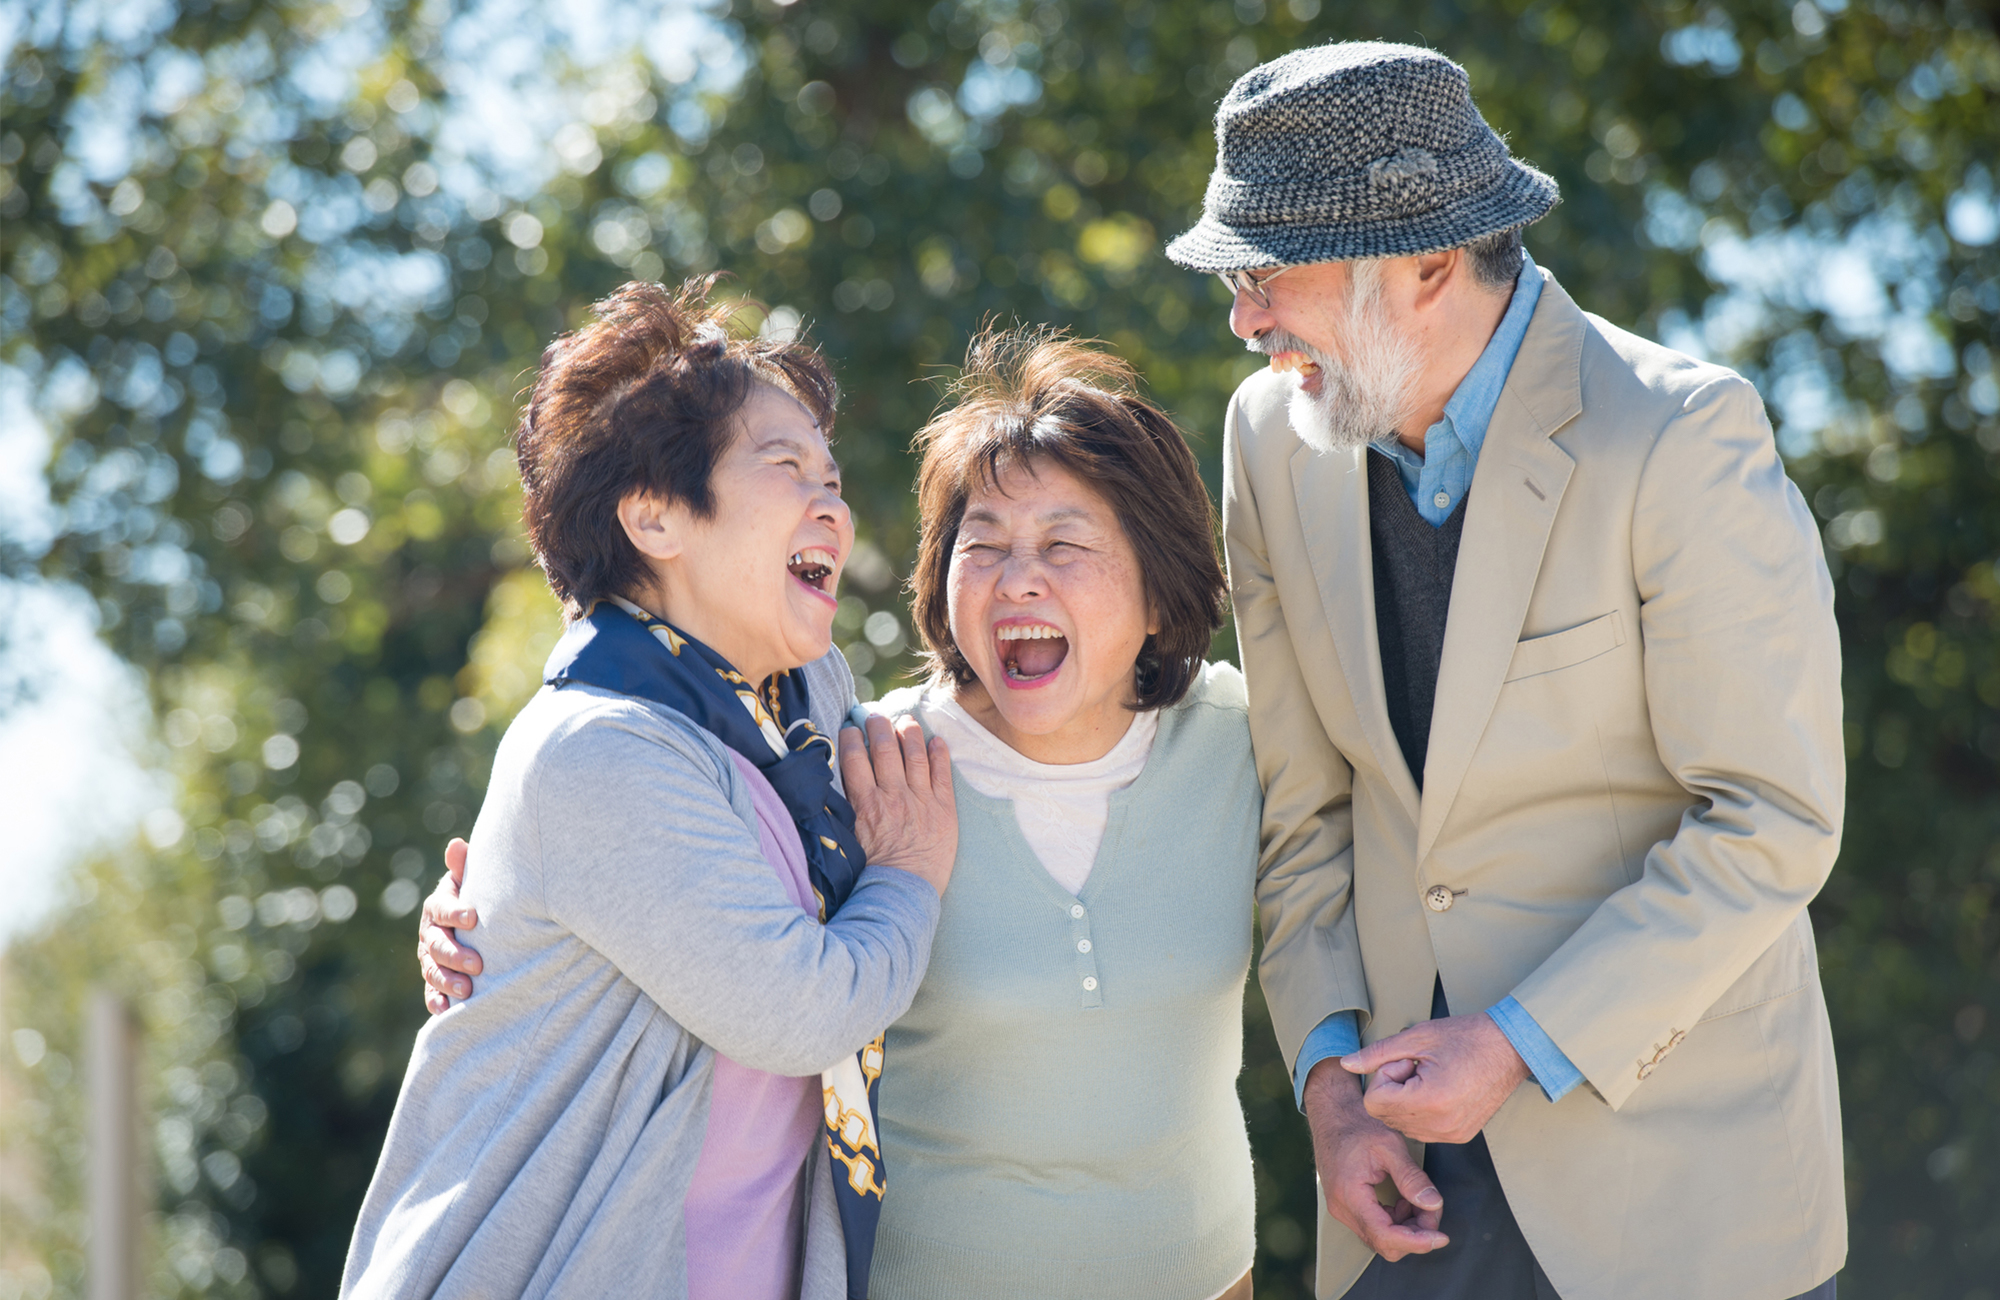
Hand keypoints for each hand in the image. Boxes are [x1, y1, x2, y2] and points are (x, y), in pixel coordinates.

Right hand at [418, 837, 483, 1014]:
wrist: (481, 924)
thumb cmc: (480, 897)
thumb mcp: (474, 881)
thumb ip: (465, 867)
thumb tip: (457, 845)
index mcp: (438, 906)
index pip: (441, 908)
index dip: (455, 912)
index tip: (474, 916)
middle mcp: (430, 932)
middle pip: (436, 944)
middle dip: (455, 954)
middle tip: (478, 964)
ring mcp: (430, 958)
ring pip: (432, 970)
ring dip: (447, 981)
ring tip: (468, 990)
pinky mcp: (435, 980)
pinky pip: (432, 993)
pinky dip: (437, 1002)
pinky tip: (447, 1010)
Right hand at [838, 714, 955, 896]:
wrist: (903, 894)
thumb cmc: (871, 872)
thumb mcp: (848, 839)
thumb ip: (843, 811)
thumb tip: (829, 791)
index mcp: (864, 804)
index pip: (855, 758)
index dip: (852, 737)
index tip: (851, 727)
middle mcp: (893, 796)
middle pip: (885, 748)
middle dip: (879, 726)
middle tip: (876, 716)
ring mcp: (921, 800)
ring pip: (915, 754)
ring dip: (909, 732)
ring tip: (906, 721)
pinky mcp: (944, 809)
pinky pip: (943, 773)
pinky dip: (940, 754)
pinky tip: (937, 741)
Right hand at [1303, 1059, 1448, 1260]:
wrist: (1333, 1115)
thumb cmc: (1358, 1125)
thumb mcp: (1389, 1146)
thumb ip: (1412, 1178)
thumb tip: (1433, 1204)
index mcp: (1350, 1195)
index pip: (1385, 1236)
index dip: (1416, 1242)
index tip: (1440, 1237)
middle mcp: (1342, 1209)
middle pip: (1385, 1243)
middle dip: (1415, 1234)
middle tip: (1432, 1210)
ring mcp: (1343, 1210)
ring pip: (1381, 1238)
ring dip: (1407, 1228)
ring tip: (1420, 1202)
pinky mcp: (1347, 1207)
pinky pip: (1375, 1227)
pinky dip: (1396, 1221)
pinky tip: (1405, 1201)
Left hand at [1341, 1013, 1531, 1144]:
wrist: (1511, 1049)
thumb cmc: (1468, 1038)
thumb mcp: (1417, 1038)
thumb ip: (1377, 1055)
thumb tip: (1347, 1064)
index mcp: (1429, 1101)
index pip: (1374, 1103)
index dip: (1383, 1078)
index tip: (1405, 1062)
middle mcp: (1440, 1125)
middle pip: (1385, 1115)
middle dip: (1392, 1089)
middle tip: (1417, 1068)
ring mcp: (1451, 1134)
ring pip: (1401, 1125)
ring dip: (1405, 1101)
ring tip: (1430, 1077)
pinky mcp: (1459, 1136)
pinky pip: (1421, 1130)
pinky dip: (1420, 1111)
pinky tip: (1438, 1089)